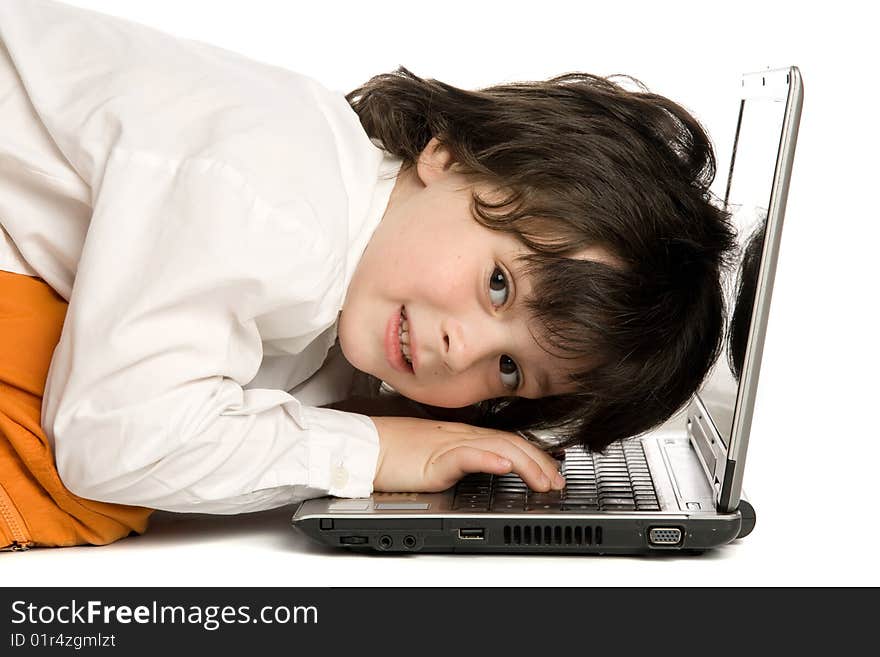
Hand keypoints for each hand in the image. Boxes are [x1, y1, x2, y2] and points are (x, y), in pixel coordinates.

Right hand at [370, 416, 565, 492]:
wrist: (364, 448)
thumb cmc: (392, 452)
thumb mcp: (433, 455)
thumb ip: (458, 458)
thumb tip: (480, 467)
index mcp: (461, 436)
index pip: (506, 442)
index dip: (533, 455)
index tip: (551, 470)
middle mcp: (461, 436)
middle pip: (511, 443)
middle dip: (540, 462)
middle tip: (558, 481)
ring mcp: (450, 444)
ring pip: (499, 448)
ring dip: (526, 465)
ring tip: (544, 481)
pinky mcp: (436, 457)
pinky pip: (468, 455)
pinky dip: (490, 459)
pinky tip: (505, 467)